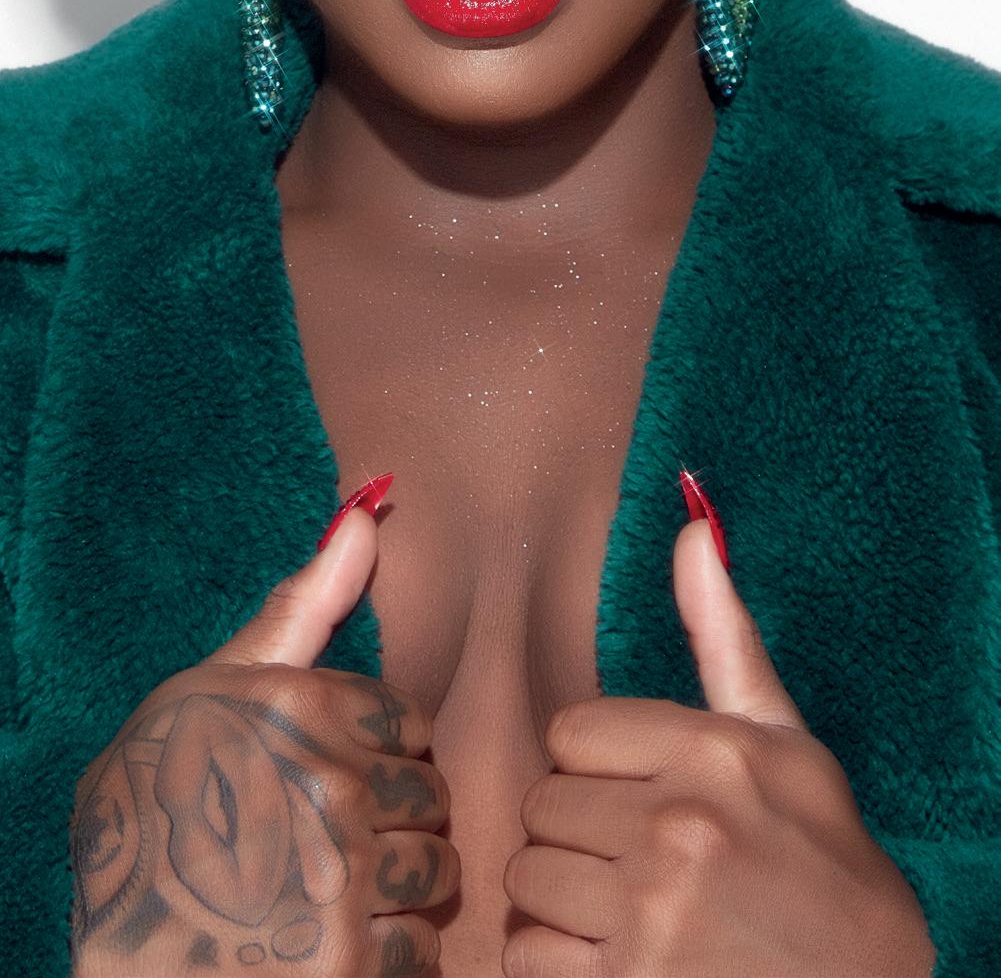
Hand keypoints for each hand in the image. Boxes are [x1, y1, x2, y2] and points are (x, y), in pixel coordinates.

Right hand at [70, 505, 457, 974]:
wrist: (116, 924)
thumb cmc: (159, 789)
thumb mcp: (217, 682)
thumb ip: (304, 605)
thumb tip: (368, 512)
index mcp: (308, 709)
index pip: (411, 720)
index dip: (381, 748)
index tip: (342, 768)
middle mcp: (335, 786)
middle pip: (432, 796)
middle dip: (400, 815)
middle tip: (343, 833)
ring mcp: (342, 878)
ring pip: (437, 870)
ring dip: (406, 883)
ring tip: (348, 885)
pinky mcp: (344, 962)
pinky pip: (420, 947)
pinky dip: (395, 950)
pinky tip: (344, 939)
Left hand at [503, 513, 936, 976]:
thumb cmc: (818, 852)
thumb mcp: (782, 738)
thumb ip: (723, 637)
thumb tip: (693, 528)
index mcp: (711, 752)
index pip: (570, 734)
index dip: (595, 767)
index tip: (638, 793)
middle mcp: (678, 826)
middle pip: (542, 806)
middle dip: (577, 832)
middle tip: (634, 856)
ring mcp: (652, 913)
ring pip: (528, 878)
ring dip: (562, 898)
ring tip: (624, 907)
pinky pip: (528, 955)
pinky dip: (555, 962)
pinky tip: (610, 955)